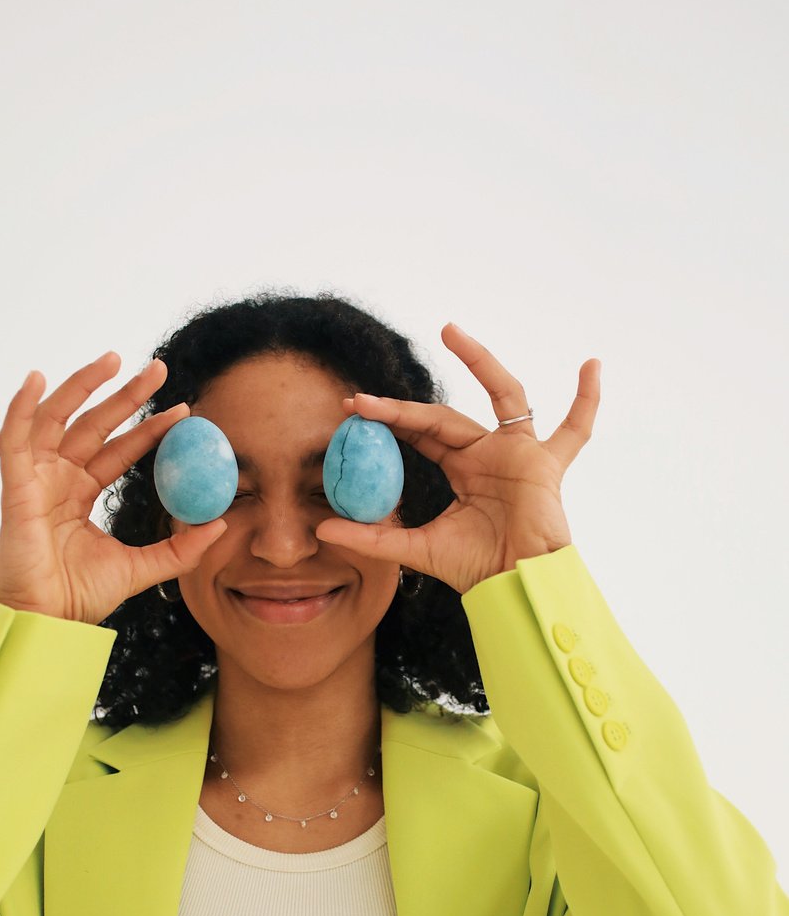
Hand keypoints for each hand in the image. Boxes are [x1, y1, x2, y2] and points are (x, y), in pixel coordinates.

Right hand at [0, 351, 227, 623]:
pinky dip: (21, 407)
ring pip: (56, 419)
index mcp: (81, 495)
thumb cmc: (82, 597)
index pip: (119, 450)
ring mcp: (35, 480)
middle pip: (92, 424)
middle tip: (158, 368)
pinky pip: (13, 439)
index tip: (183, 410)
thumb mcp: (142, 568)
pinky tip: (36, 378)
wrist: (49, 621)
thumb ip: (180, 549)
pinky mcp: (15, 487)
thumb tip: (221, 525)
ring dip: (81, 386)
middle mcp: (58, 480)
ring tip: (113, 359)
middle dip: (124, 395)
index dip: (148, 428)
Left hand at [315, 323, 600, 594]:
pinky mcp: (544, 462)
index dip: (390, 420)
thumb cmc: (476, 569)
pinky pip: (575, 429)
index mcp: (464, 470)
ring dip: (479, 360)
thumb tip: (322, 530)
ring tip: (448, 330)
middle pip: (443, 416)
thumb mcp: (416, 549)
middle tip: (361, 400)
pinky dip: (587, 399)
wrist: (514, 585)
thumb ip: (373, 538)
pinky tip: (593, 365)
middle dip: (401, 409)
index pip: (422, 435)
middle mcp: (490, 455)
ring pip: (502, 395)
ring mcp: (519, 453)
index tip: (352, 408)